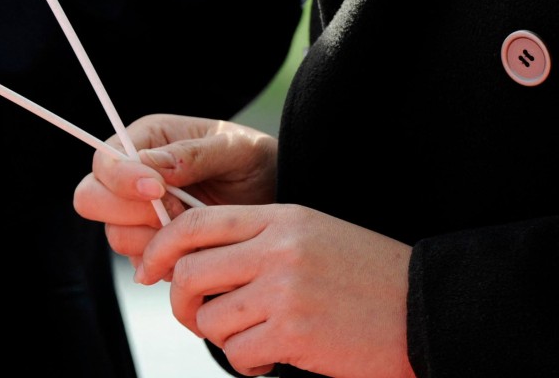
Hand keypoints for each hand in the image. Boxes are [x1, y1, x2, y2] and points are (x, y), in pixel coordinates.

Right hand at [73, 114, 276, 261]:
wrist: (279, 200)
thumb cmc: (259, 163)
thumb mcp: (237, 149)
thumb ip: (194, 154)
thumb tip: (148, 164)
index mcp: (146, 140)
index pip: (104, 161)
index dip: (123, 179)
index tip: (159, 190)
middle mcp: (132, 176)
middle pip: (91, 199)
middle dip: (131, 213)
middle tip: (175, 214)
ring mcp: (138, 214)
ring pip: (115, 236)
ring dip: (153, 241)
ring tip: (194, 233)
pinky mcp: (152, 245)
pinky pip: (140, 262)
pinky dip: (166, 262)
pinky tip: (197, 250)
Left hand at [139, 204, 414, 377]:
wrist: (429, 309)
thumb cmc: (366, 278)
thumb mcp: (311, 236)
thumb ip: (255, 239)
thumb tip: (188, 262)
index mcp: (280, 217)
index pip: (194, 223)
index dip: (160, 248)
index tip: (149, 272)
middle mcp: (278, 248)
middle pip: (189, 272)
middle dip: (181, 303)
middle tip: (197, 318)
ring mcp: (286, 289)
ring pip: (210, 318)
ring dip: (219, 337)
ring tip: (250, 339)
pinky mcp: (296, 332)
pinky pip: (238, 353)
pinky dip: (246, 363)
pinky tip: (270, 359)